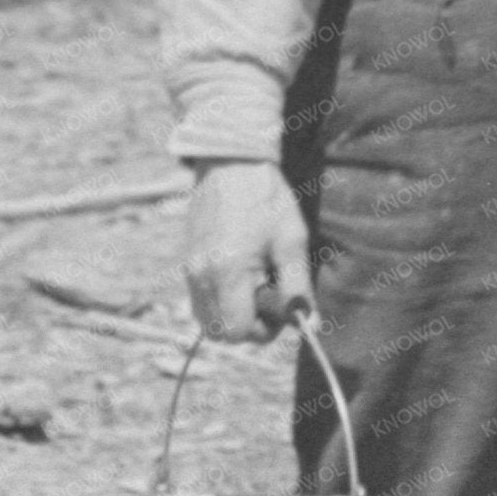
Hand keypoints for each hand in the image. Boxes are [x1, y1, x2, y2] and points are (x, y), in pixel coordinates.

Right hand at [181, 159, 312, 342]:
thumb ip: (298, 287)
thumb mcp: (292, 241)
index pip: (237, 332)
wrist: (232, 162)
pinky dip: (219, 301)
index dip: (263, 330)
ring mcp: (190, 269)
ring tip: (254, 285)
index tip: (279, 308)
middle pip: (218, 333)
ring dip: (231, 316)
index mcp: (228, 272)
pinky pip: (199, 300)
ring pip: (206, 319)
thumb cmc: (267, 198)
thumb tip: (309, 324)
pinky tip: (240, 275)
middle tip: (268, 298)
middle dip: (247, 326)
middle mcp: (201, 276)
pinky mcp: (187, 262)